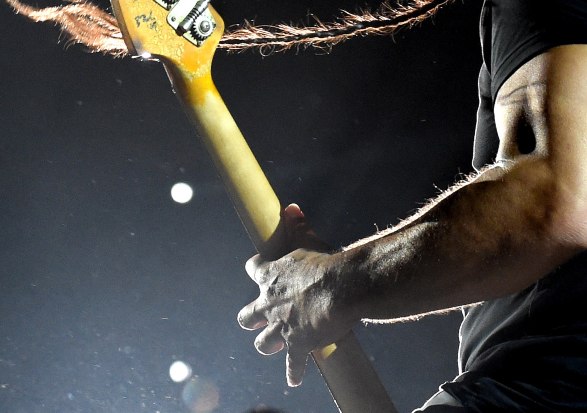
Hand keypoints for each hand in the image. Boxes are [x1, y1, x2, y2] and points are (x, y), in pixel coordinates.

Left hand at [236, 204, 353, 386]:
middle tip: (257, 319)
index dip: (256, 270)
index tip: (259, 269)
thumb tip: (291, 207)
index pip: (252, 270)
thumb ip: (298, 225)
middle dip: (251, 318)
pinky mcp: (297, 345)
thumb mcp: (308, 240)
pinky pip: (292, 364)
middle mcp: (268, 303)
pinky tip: (293, 379)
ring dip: (267, 344)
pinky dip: (294, 372)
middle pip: (246, 316)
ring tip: (274, 345)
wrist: (340, 288)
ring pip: (263, 343)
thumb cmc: (326, 262)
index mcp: (270, 276)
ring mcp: (280, 327)